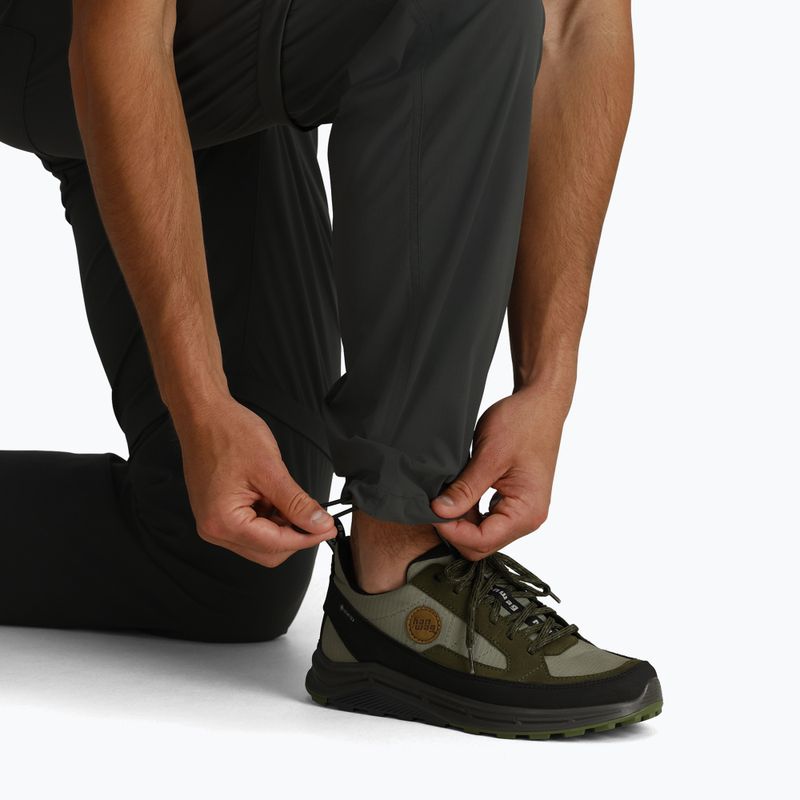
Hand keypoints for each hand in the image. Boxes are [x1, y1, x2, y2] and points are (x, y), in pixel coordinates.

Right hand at [175, 396, 336, 566]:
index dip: (307, 537)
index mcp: (223, 522)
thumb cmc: (228, 433)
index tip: (328, 527)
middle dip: (295, 535)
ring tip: (286, 495)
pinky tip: (274, 496)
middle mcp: (214, 529)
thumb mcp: (271, 470)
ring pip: (261, 542)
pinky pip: (251, 528)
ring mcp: (214, 523)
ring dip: (282, 526)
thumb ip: (297, 503)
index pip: (276, 546)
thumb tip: (318, 524)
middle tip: (316, 514)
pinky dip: (269, 518)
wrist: (204, 415)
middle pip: (268, 552)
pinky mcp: (218, 514)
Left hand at [430, 385, 570, 559]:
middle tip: (433, 503)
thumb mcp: (490, 455)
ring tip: (444, 495)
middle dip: (454, 529)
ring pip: (483, 534)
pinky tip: (457, 493)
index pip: (482, 542)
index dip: (452, 531)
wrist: (541, 403)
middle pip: (482, 544)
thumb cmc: (522, 423)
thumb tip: (440, 512)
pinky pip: (487, 519)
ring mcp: (522, 511)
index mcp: (527, 511)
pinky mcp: (514, 501)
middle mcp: (528, 518)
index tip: (431, 510)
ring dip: (460, 520)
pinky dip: (469, 512)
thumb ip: (466, 488)